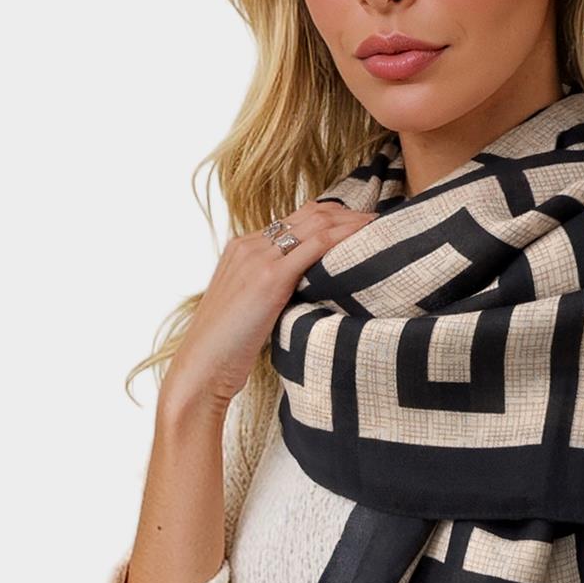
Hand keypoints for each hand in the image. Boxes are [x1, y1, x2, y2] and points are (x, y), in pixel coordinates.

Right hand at [161, 200, 379, 414]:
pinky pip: (316, 244)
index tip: (360, 225)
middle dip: (348, 214)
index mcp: (242, 248)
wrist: (201, 368)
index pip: (295, 220)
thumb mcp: (252, 310)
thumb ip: (275, 292)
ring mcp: (258, 257)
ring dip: (353, 221)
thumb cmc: (228, 350)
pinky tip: (368, 240)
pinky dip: (346, 236)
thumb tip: (309, 296)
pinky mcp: (269, 276)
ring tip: (382, 227)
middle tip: (380, 221)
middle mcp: (249, 244)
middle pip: (309, 213)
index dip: (332, 218)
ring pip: (316, 223)